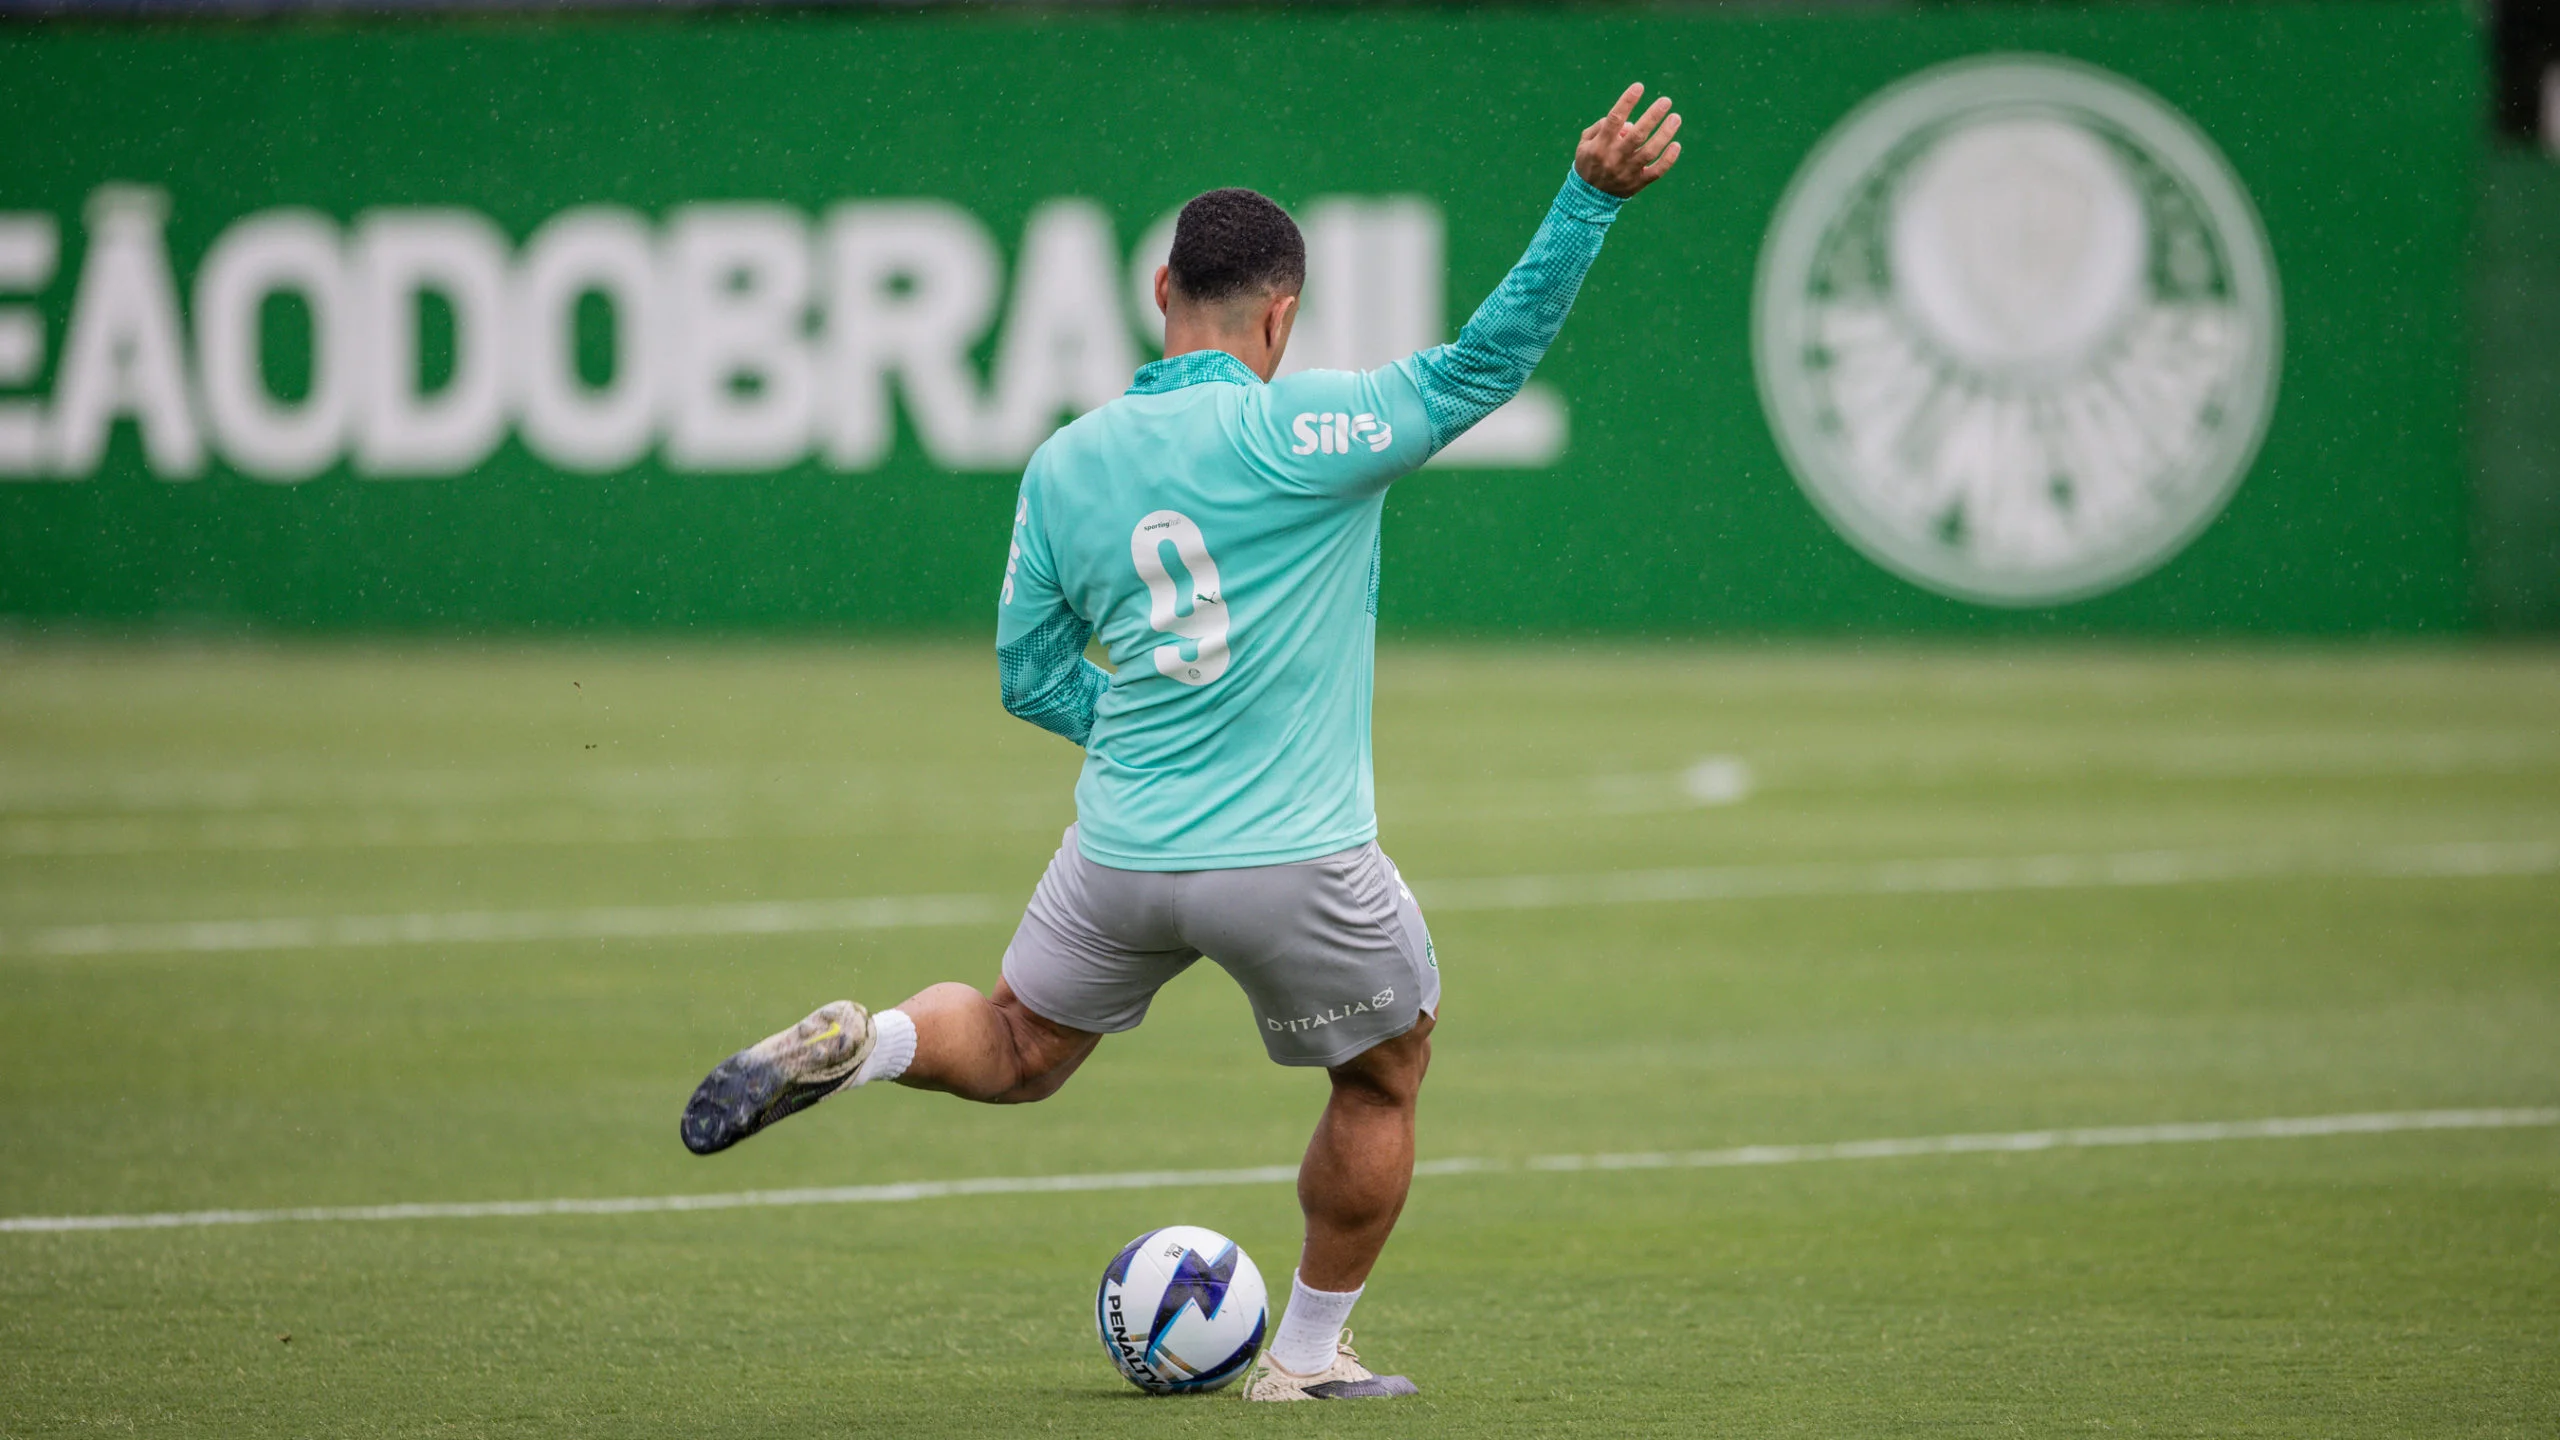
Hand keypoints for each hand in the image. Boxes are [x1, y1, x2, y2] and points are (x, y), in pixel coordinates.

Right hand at [1575, 83, 1681, 197]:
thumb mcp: (1585, 143)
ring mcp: (1627, 172)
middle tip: (1666, 101)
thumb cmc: (1589, 162)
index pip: (1614, 120)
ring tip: (1676, 118)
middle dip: (1653, 116)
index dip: (1627, 102)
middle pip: (1637, 135)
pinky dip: (1668, 160)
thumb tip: (1626, 122)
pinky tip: (1676, 145)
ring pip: (1649, 152)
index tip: (1639, 87)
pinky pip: (1656, 172)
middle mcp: (1614, 158)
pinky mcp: (1637, 183)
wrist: (1588, 198)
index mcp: (1600, 145)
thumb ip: (1600, 127)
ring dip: (1665, 134)